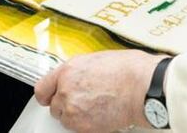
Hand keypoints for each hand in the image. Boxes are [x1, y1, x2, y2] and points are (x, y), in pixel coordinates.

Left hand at [35, 50, 162, 131]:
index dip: (48, 94)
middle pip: (54, 106)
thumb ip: (80, 70)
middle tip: (84, 100)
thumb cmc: (130, 70)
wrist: (143, 87)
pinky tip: (100, 114)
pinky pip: (77, 129)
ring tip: (95, 107)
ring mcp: (73, 110)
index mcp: (68, 70)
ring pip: (65, 119)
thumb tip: (78, 76)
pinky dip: (86, 124)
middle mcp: (66, 90)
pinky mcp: (83, 126)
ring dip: (76, 115)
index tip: (51, 96)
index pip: (42, 88)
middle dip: (66, 104)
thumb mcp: (98, 60)